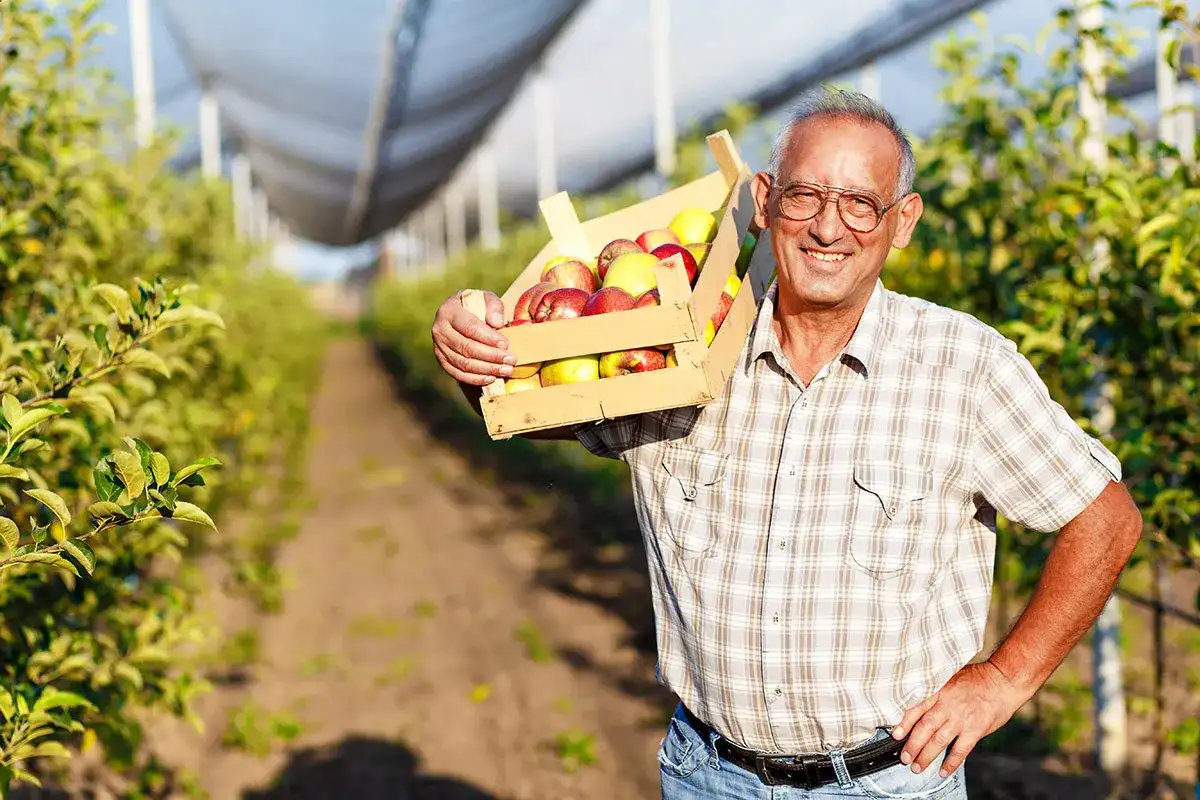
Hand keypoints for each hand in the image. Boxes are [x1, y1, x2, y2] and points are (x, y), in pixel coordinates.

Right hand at [431, 289, 515, 385]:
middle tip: (511, 360)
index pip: (469, 327)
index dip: (489, 338)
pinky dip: (475, 379)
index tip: (506, 345)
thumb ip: (493, 306)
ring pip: (463, 363)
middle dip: (492, 356)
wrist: (459, 315)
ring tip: (506, 370)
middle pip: (467, 347)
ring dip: (487, 369)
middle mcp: (440, 330)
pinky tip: (491, 378)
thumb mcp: (485, 298)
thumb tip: (497, 323)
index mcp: (448, 311)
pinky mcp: (441, 360)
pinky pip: (457, 374)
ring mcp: (439, 347)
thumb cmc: (475, 305)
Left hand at [890, 660, 1029, 777]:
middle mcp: (947, 706)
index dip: (904, 723)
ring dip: (926, 756)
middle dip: (912, 745)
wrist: (1002, 681)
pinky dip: (951, 762)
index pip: (917, 708)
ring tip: (917, 767)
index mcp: (939, 692)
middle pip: (925, 727)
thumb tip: (916, 703)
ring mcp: (961, 719)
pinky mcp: (975, 730)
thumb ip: (934, 691)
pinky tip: (943, 771)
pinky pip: (961, 750)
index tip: (895, 735)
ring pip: (939, 740)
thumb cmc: (976, 679)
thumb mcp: (949, 677)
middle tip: (903, 758)